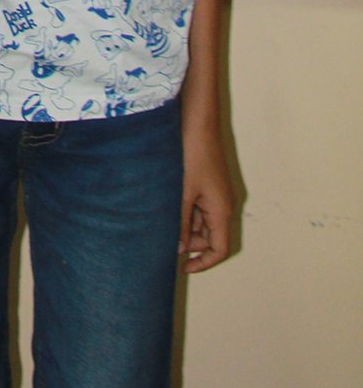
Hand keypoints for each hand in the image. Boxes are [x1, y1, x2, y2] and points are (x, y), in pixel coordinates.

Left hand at [180, 126, 235, 272]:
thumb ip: (180, 221)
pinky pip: (199, 205)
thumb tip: (179, 248)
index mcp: (222, 210)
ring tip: (162, 218)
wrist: (198, 120)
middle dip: (191, 242)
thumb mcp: (183, 191)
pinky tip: (167, 203)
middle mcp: (224, 204)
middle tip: (166, 238)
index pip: (219, 249)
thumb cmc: (192, 153)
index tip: (183, 267)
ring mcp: (217, 192)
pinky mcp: (209, 181)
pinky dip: (186, 209)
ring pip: (203, 221)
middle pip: (210, 237)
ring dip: (186, 224)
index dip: (203, 262)